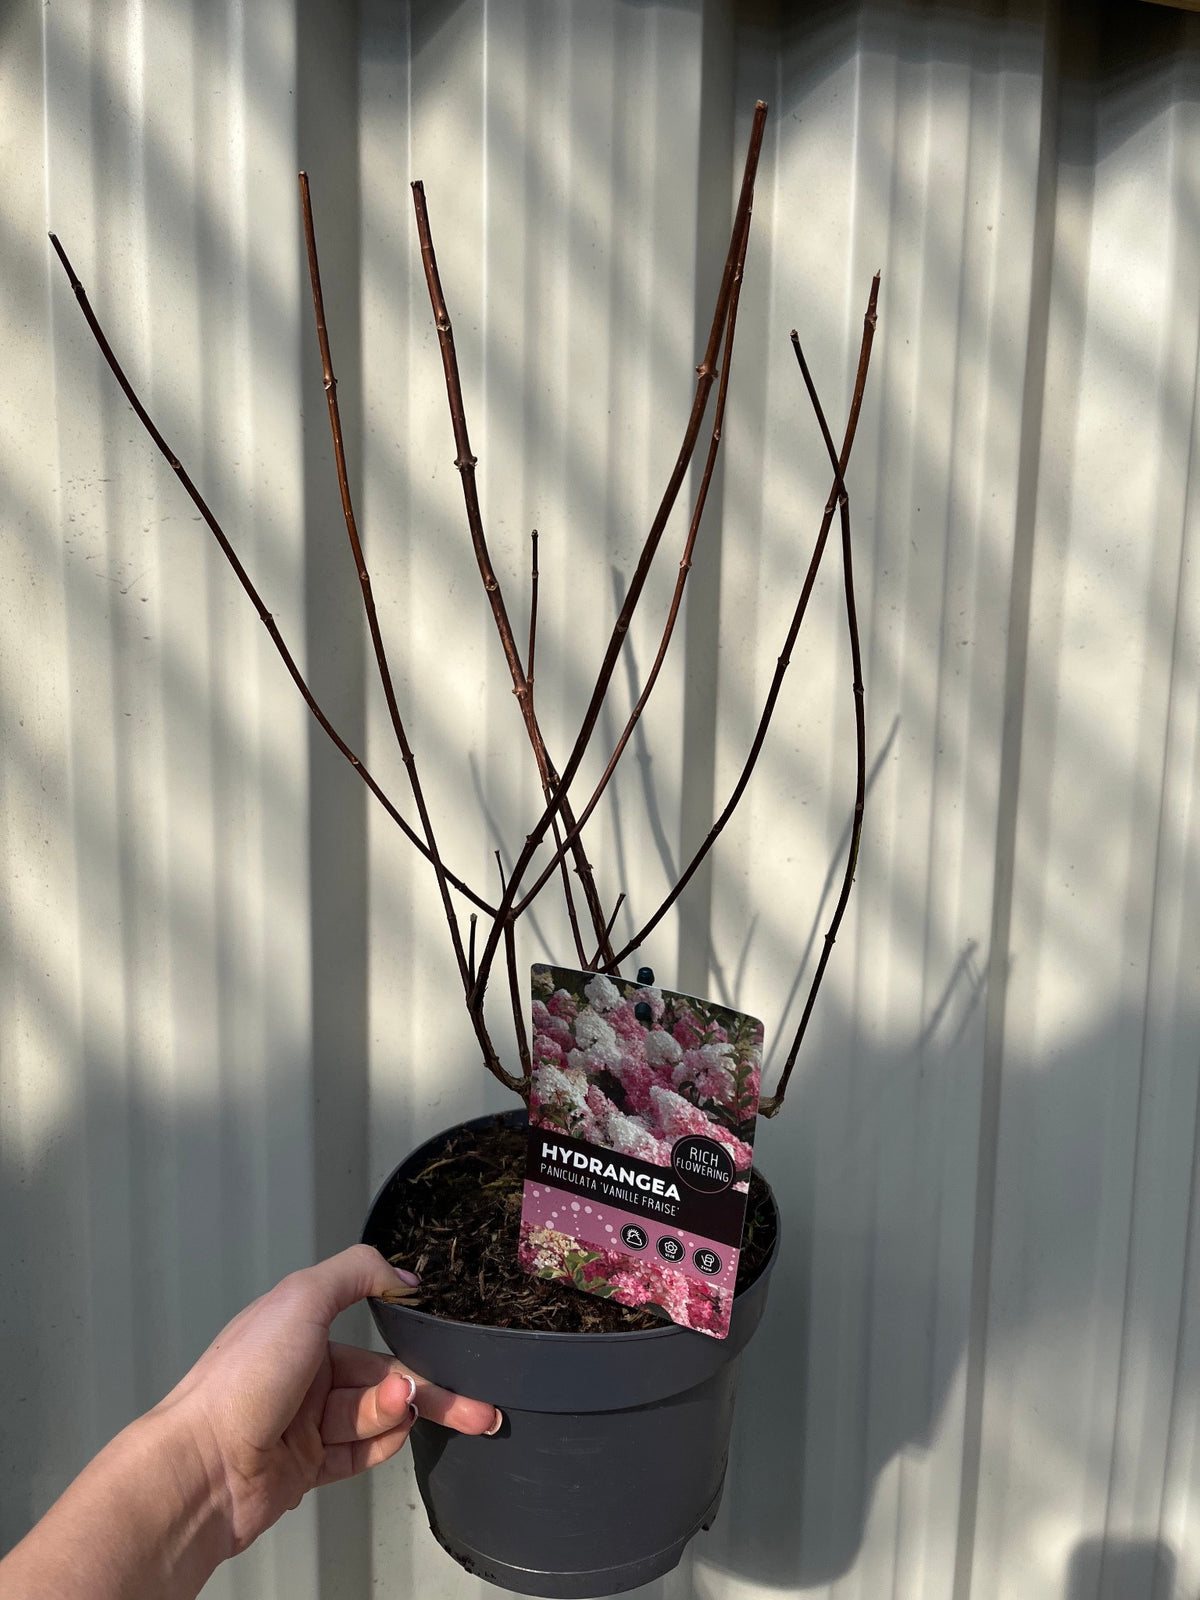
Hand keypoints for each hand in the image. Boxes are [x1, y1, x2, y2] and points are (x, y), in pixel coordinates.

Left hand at [158, 1243, 499, 1554]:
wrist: (203, 1466)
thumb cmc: (242, 1379)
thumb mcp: (302, 1298)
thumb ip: (357, 1273)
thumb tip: (403, 1275)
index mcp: (299, 1329)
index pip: (371, 1330)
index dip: (413, 1339)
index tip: (453, 1349)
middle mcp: (303, 1374)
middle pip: (383, 1380)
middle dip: (430, 1392)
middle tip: (477, 1408)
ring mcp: (305, 1424)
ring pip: (374, 1416)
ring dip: (396, 1414)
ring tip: (402, 1410)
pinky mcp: (307, 1468)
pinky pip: (359, 1455)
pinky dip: (381, 1446)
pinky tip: (396, 1436)